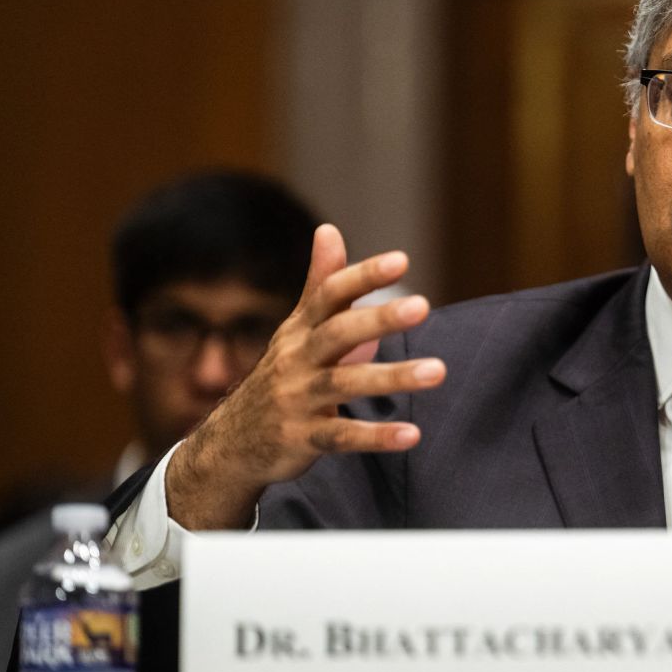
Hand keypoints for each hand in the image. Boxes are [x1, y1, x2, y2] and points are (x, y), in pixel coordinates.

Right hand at [165, 224, 444, 528]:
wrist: (232, 442)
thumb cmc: (282, 374)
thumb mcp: (296, 328)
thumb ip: (321, 284)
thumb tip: (329, 229)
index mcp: (300, 330)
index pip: (329, 294)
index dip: (363, 276)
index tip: (402, 260)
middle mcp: (296, 360)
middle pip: (337, 333)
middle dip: (379, 318)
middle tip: (422, 305)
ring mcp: (297, 400)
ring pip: (344, 384)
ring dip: (392, 377)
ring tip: (438, 370)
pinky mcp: (302, 439)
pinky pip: (341, 436)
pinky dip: (376, 437)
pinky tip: (413, 434)